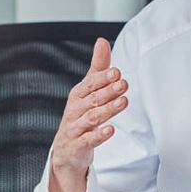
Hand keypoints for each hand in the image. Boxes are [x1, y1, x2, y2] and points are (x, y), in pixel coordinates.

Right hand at [51, 37, 127, 177]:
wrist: (67, 149)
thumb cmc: (79, 116)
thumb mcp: (88, 92)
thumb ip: (98, 69)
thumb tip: (102, 42)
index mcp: (78, 95)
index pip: (90, 84)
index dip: (103, 78)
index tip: (117, 72)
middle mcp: (75, 110)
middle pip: (93, 99)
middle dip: (108, 91)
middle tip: (124, 84)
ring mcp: (76, 128)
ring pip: (92, 117)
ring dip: (108, 109)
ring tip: (123, 102)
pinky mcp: (79, 145)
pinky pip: (89, 139)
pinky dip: (99, 135)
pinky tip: (111, 130)